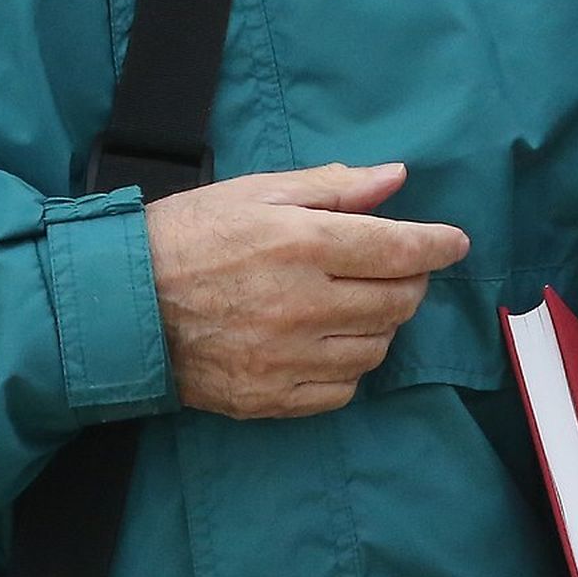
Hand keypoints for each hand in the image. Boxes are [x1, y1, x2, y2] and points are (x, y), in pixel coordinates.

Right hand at [145, 161, 467, 418]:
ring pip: (375, 348)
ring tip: (356, 301)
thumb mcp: (255, 191)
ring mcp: (288, 358)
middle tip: (397, 268)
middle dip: (412, 282)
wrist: (121, 303)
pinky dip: (349, 367)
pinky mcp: (271, 398)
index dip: (437, 245)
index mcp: (301, 243)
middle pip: (397, 301)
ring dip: (381, 323)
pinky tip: (329, 341)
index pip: (398, 249)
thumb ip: (331, 187)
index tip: (456, 242)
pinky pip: (342, 390)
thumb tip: (395, 178)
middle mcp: (303, 304)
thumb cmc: (188, 234)